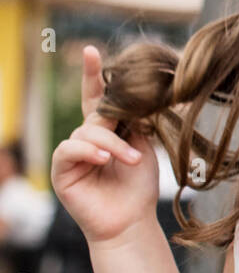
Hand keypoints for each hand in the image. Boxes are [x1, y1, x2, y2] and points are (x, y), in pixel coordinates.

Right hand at [50, 45, 159, 245]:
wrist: (131, 221)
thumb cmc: (138, 186)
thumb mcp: (141, 146)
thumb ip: (132, 122)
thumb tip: (130, 97)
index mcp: (106, 130)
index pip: (98, 98)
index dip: (93, 75)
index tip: (91, 51)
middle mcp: (86, 138)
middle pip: (97, 113)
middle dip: (117, 123)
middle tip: (135, 144)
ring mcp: (72, 153)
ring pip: (87, 131)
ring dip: (112, 144)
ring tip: (130, 160)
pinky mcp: (62, 170)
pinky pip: (71, 149)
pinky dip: (89, 151)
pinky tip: (104, 159)